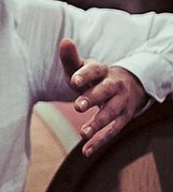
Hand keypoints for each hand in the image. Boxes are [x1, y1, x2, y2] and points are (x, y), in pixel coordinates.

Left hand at [58, 38, 148, 155]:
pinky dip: (100, 141)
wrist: (127, 84)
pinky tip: (86, 150)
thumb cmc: (95, 77)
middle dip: (92, 98)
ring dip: (98, 123)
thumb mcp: (83, 67)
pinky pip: (112, 131)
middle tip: (77, 106)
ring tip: (83, 133)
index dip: (84, 74)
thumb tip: (64, 41)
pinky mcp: (123, 118)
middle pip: (104, 91)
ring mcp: (120, 103)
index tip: (73, 80)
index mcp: (102, 70)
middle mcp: (114, 85)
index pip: (94, 70)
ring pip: (111, 113)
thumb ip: (71, 58)